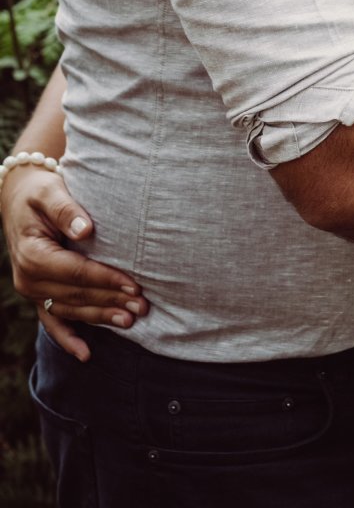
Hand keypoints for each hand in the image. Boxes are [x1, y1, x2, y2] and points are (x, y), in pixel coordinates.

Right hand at [1, 164, 147, 361]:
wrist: (18, 198)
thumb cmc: (39, 192)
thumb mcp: (50, 192)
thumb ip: (66, 209)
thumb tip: (85, 230)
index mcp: (32, 255)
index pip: (76, 272)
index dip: (106, 280)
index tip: (134, 285)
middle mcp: (28, 279)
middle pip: (76, 295)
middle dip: (111, 301)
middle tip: (143, 307)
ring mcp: (32, 291)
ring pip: (71, 310)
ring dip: (100, 317)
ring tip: (130, 321)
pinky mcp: (38, 295)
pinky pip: (52, 321)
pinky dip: (68, 338)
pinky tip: (86, 354)